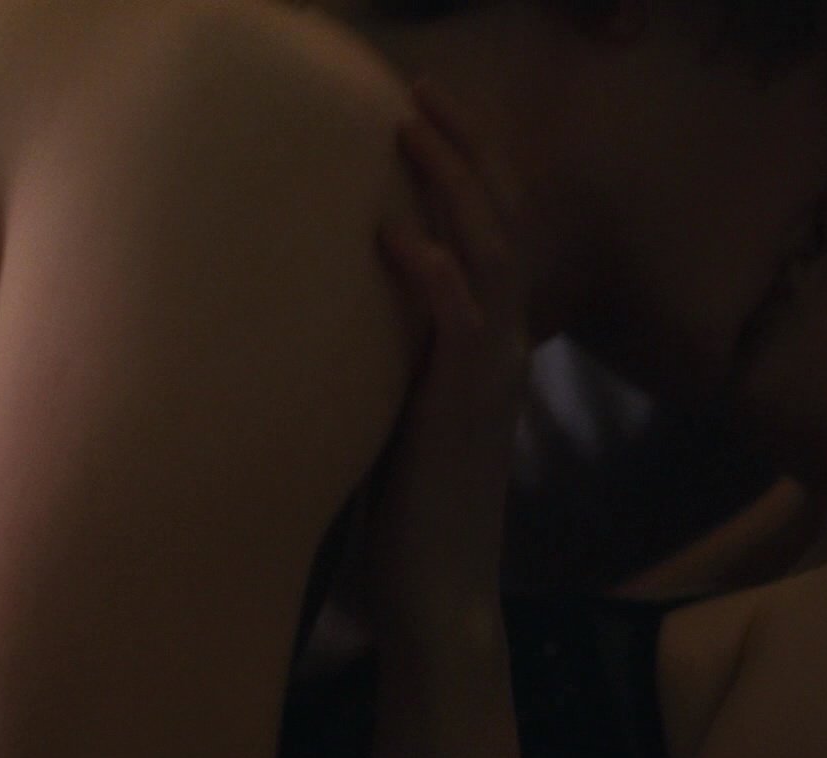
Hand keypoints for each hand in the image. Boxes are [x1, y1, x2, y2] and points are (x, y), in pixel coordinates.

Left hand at [368, 81, 531, 625]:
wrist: (438, 598)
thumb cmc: (404, 518)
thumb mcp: (392, 419)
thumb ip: (383, 362)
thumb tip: (327, 315)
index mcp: (484, 352)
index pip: (489, 239)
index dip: (465, 173)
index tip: (423, 116)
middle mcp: (499, 354)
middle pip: (498, 225)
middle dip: (462, 153)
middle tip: (420, 90)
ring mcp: (489, 381)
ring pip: (489, 258)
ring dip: (452, 188)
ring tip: (411, 126)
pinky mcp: (465, 414)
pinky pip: (460, 328)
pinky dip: (433, 276)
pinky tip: (396, 233)